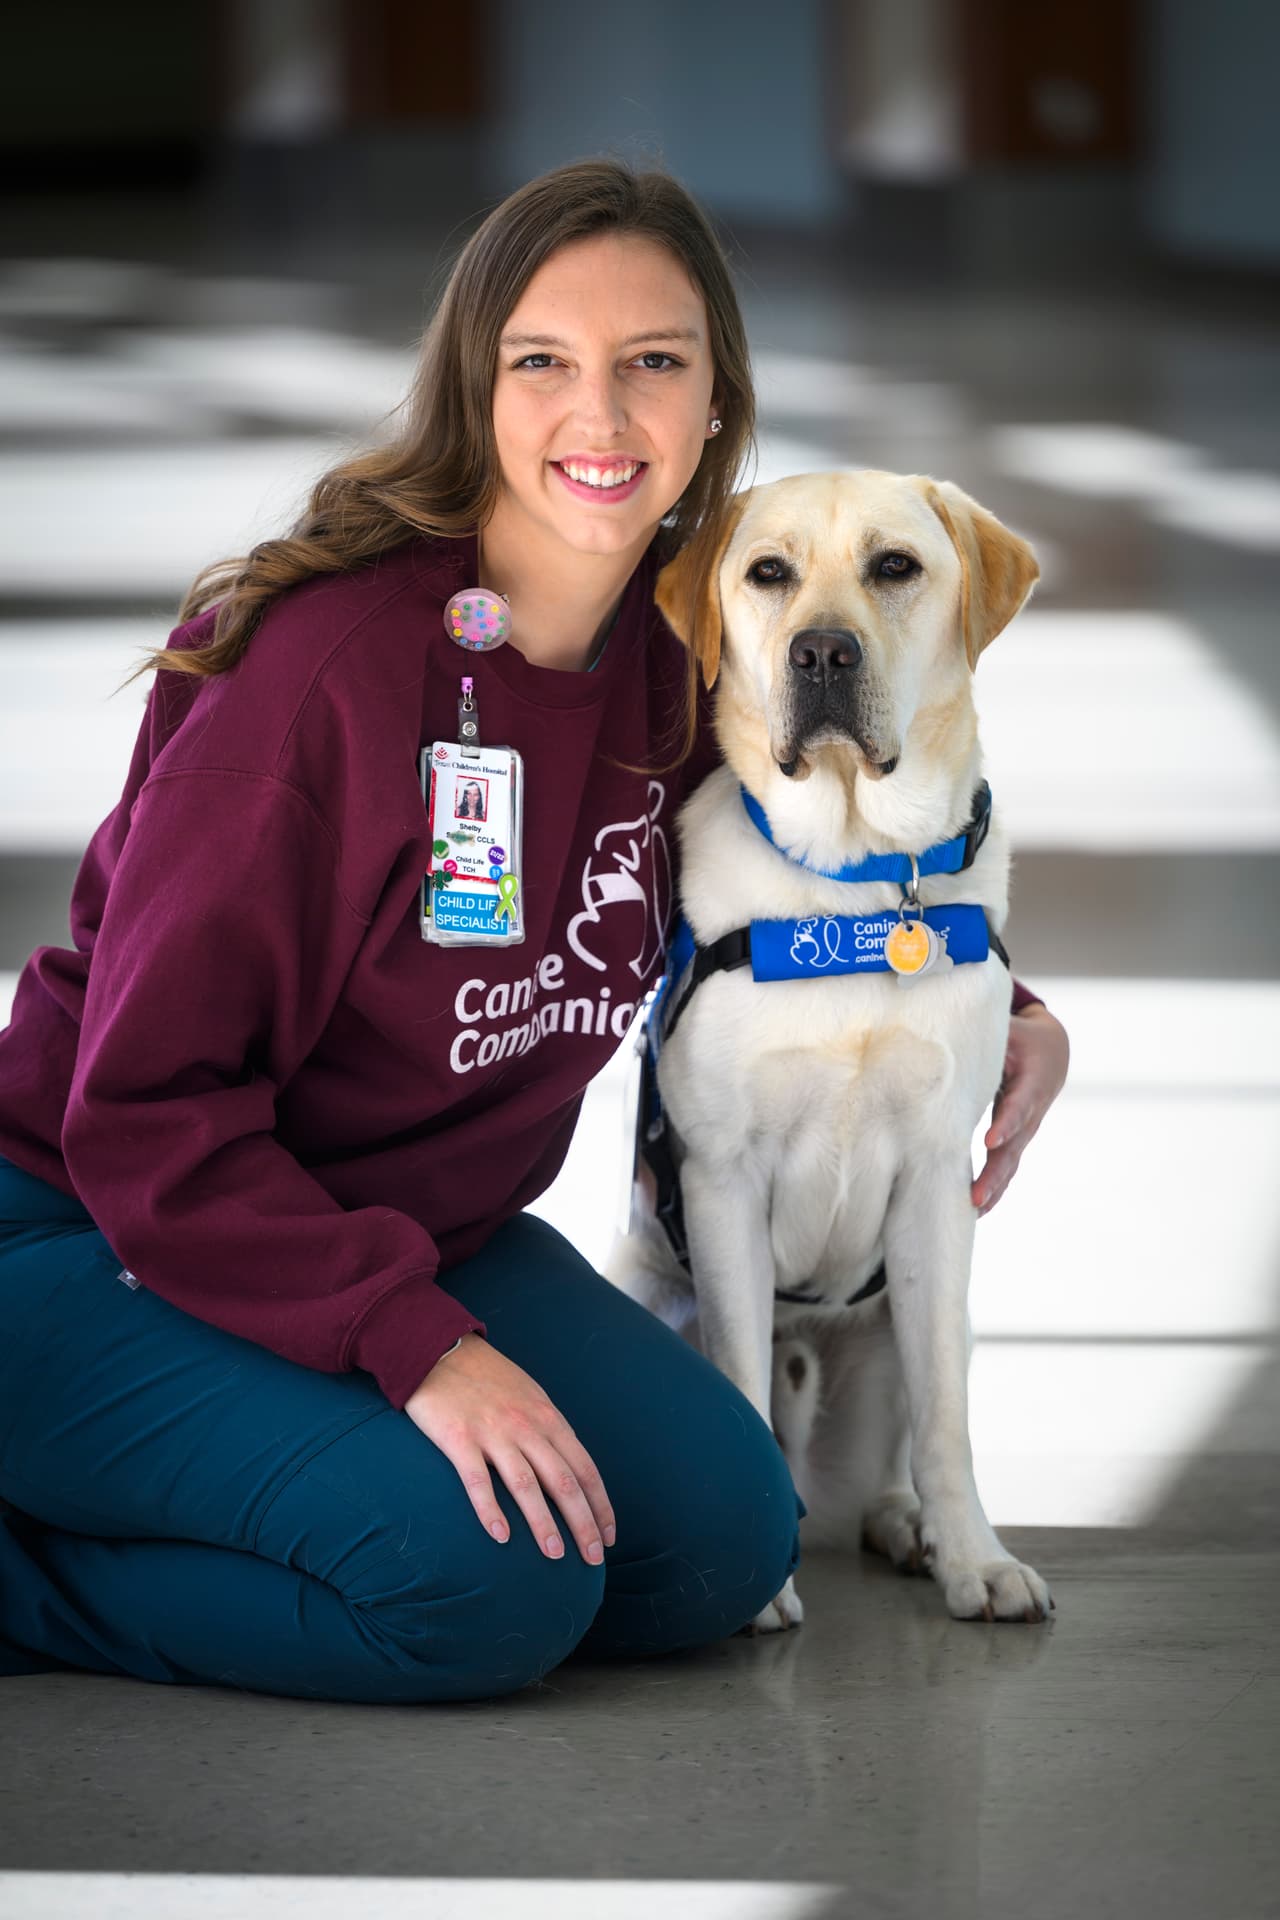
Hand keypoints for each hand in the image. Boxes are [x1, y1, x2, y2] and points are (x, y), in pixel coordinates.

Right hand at [404, 1333, 616, 1565]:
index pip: (584, 1468)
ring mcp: (493, 1433)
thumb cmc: (486, 1377)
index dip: (600, 1504)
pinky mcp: (458, 1439)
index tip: (610, 1535)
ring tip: (555, 1555)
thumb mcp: (529, 1395)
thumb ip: (548, 1429)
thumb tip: (568, 1466)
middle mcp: (526, 1426)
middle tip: (593, 1558)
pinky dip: (490, 1510)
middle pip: (563, 1481)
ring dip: (544, 1523)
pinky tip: (501, 1536)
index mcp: (547, 1417)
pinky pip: (477, 1481)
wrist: (437, 1348)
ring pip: (526, 1485)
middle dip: (583, 1523)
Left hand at [973, 1004, 1069, 1216]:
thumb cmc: (1023, 1038)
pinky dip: (995, 1188)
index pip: (1018, 1107)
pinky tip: (977, 1210)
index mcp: (1032, 1083)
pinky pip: (1007, 1167)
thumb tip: (944, 1033)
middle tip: (975, 1196)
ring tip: (972, 1210)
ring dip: (994, 1188)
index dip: (1006, 1125)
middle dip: (994, 1173)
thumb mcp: (1010, 1031)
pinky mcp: (1017, 1141)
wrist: (1053, 1053)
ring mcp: (1026, 1131)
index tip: (990, 1142)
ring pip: (1011, 1163)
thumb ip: (983, 1037)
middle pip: (1013, 1147)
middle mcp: (1032, 1113)